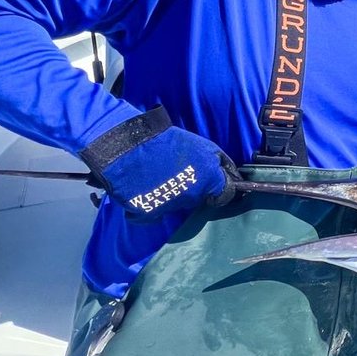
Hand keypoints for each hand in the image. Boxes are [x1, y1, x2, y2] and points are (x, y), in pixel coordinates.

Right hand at [80, 107, 239, 219]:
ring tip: (159, 176)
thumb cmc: (167, 141)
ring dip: (172, 194)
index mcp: (209, 180)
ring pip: (177, 205)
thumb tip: (229, 177)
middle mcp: (193, 196)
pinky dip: (151, 204)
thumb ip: (217, 163)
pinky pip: (153, 214)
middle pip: (198, 198)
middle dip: (194, 188)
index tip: (215, 185)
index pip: (225, 194)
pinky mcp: (148, 213)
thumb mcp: (202, 146)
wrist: (128, 147)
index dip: (221, 189)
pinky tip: (145, 189)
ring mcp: (171, 207)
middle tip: (179, 172)